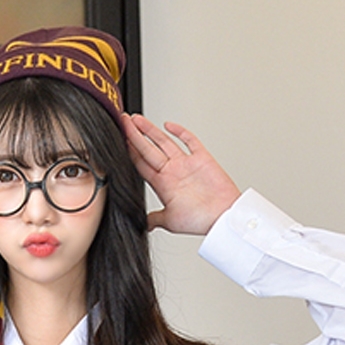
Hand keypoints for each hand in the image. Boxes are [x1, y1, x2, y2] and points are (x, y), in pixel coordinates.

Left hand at [121, 113, 240, 235]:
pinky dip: (180, 132)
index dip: (130, 151)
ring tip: (136, 119)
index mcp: (163, 184)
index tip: (119, 139)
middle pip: (148, 149)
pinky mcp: (202, 159)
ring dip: (150, 130)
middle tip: (123, 121)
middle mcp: (172, 171)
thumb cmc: (200, 220)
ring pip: (164, 142)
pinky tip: (167, 124)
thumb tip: (143, 224)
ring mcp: (186, 164)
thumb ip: (155, 217)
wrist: (224, 217)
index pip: (141, 163)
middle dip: (134, 135)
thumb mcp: (170, 221)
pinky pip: (190, 141)